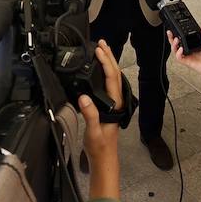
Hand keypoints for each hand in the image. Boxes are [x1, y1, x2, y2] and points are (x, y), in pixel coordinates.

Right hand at [80, 40, 123, 162]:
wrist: (104, 159)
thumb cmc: (100, 147)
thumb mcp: (93, 132)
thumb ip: (90, 115)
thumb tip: (84, 97)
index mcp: (115, 105)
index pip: (111, 78)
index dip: (106, 62)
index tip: (98, 50)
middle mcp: (116, 102)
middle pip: (115, 74)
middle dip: (109, 57)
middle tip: (101, 42)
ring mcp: (113, 104)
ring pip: (112, 78)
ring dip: (107, 63)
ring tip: (100, 50)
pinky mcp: (108, 107)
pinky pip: (107, 84)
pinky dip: (103, 73)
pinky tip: (98, 70)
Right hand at [168, 29, 200, 80]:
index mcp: (189, 46)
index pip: (180, 40)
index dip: (176, 34)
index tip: (174, 29)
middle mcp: (186, 51)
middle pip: (174, 44)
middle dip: (170, 38)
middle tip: (170, 33)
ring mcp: (185, 56)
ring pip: (174, 50)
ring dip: (174, 45)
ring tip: (176, 40)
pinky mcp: (185, 61)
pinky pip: (179, 57)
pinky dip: (178, 53)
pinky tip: (181, 49)